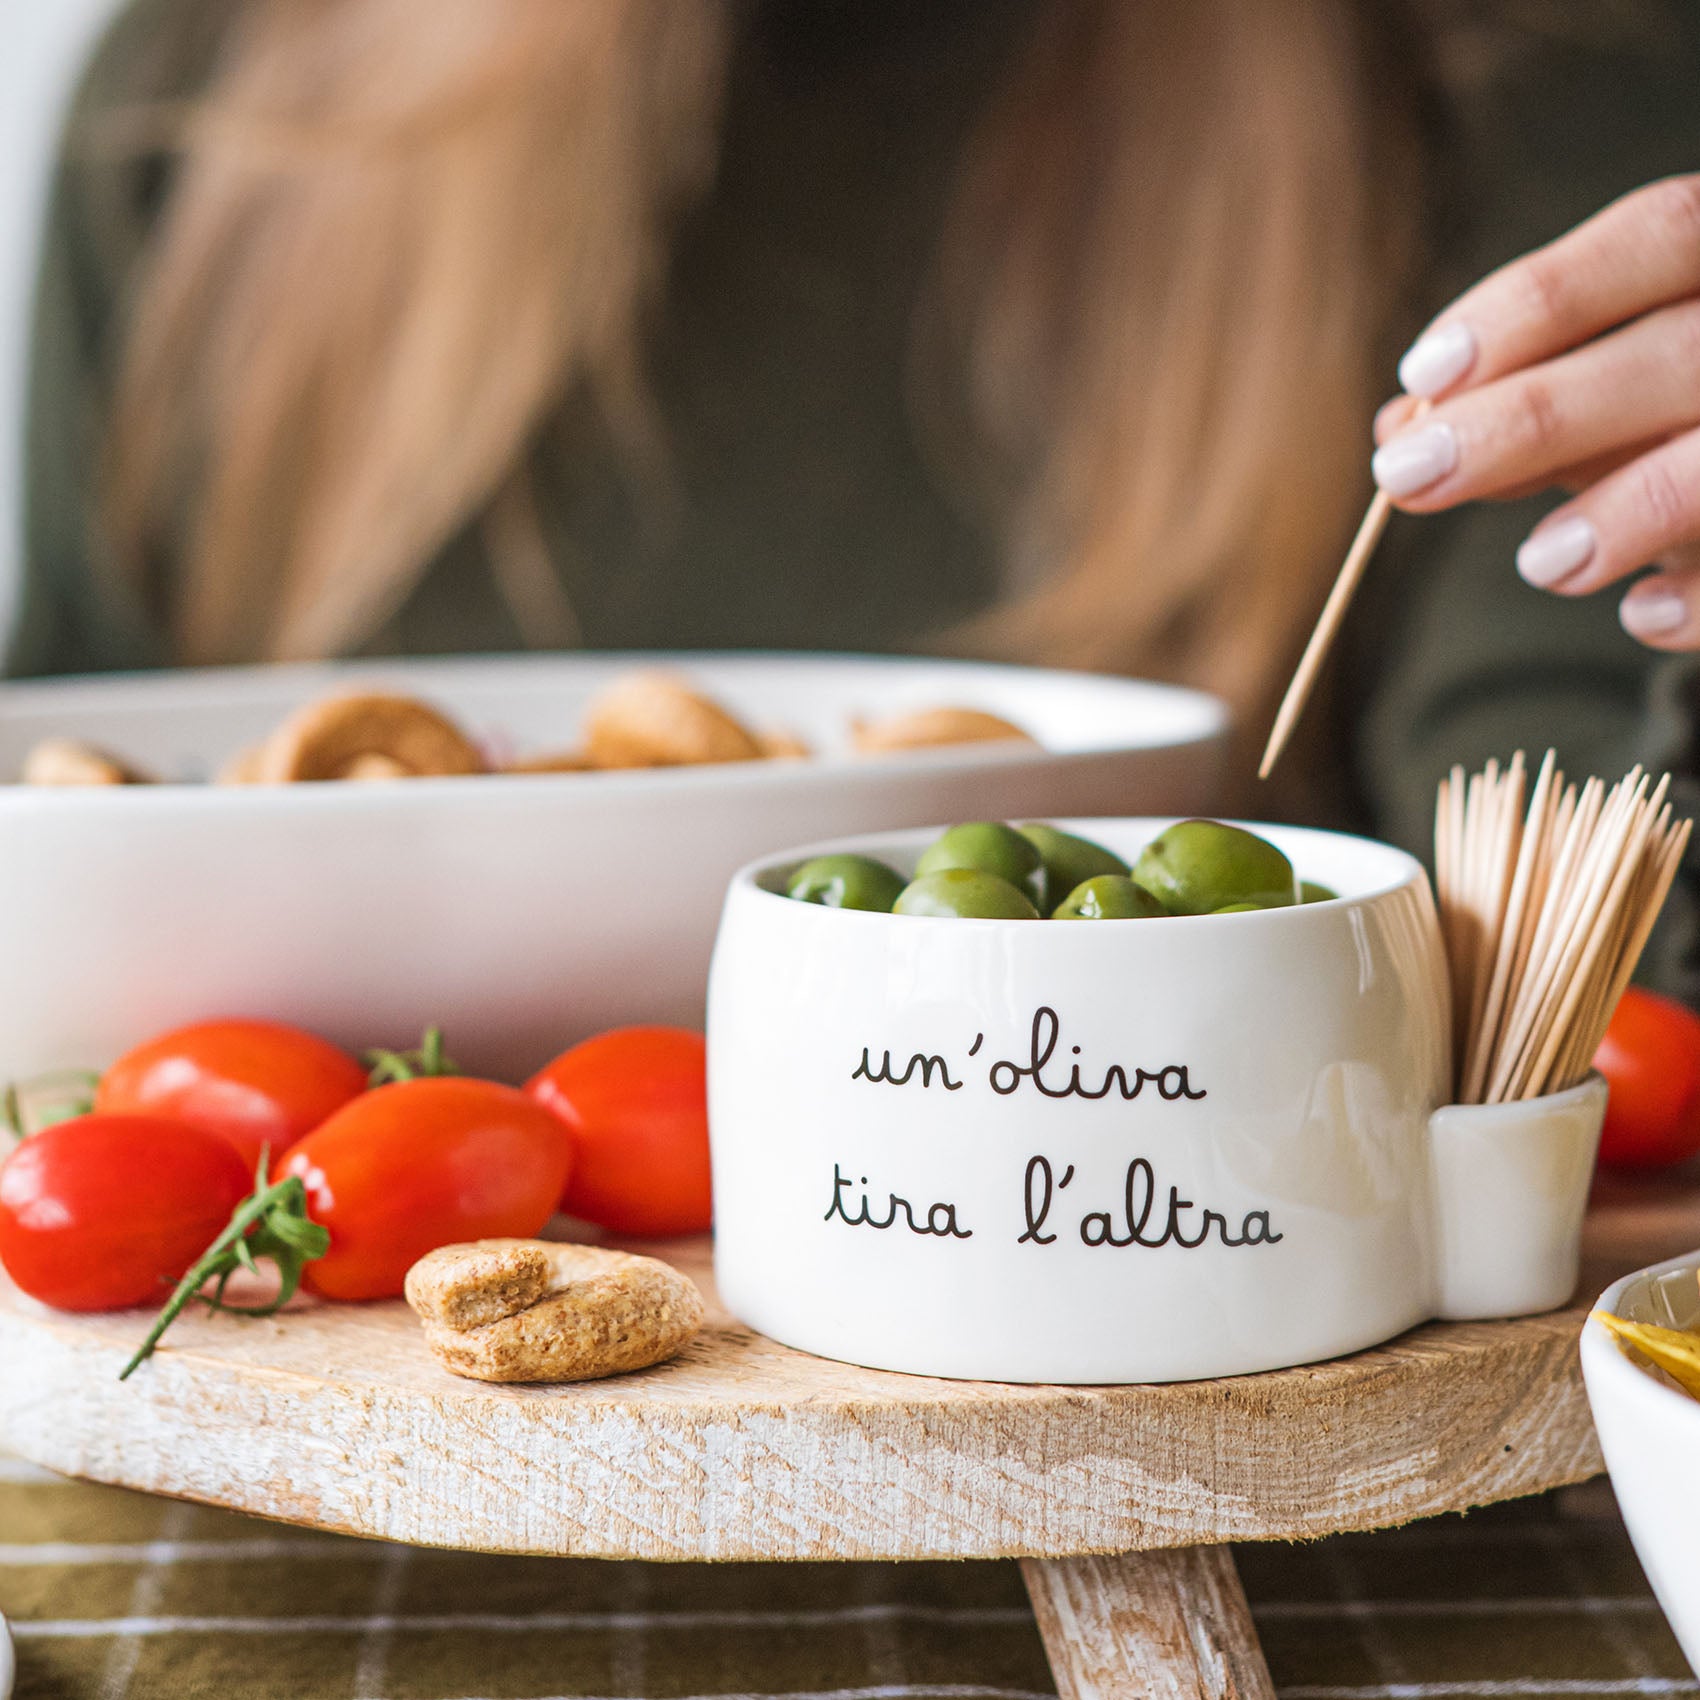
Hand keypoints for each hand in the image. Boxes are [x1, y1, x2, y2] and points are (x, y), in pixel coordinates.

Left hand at [1373, 176, 1699, 649]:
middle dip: (1532, 415)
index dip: (1539, 299)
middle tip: (1409, 475)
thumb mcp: (1630, 381)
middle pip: (1681, 350)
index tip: (1425, 373)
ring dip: (1622, 511)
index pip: (1661, 233)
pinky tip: (1642, 615)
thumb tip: (1404, 425)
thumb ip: (1536, 388)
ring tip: (1538, 564)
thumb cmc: (1693, 412)